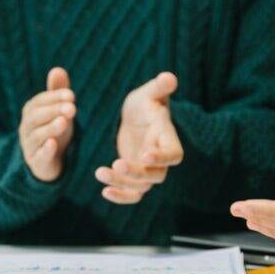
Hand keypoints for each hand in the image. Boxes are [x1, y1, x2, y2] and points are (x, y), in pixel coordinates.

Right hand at [19, 68, 75, 181]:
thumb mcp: (58, 111)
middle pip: (36, 117)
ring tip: (64, 122)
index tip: (71, 95)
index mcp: (31, 113)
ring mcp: (30, 146)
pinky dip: (45, 150)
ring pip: (37, 136)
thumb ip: (57, 92)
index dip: (54, 97)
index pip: (39, 102)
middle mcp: (27, 128)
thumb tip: (57, 69)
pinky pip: (38, 157)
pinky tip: (53, 144)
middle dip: (53, 111)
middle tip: (72, 108)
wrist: (49, 163)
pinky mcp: (36, 163)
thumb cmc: (54, 131)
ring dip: (50, 128)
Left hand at [97, 72, 182, 203]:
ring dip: (122, 184)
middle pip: (156, 175)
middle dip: (136, 173)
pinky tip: (104, 191)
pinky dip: (120, 196)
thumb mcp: (149, 93)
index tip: (144, 154)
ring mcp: (148, 170)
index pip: (174, 154)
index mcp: (168, 138)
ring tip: (100, 172)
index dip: (162, 157)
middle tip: (116, 163)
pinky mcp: (134, 177)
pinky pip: (132, 194)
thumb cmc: (145, 103)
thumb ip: (159, 87)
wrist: (135, 118)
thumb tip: (170, 77)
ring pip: (141, 187)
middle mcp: (160, 158)